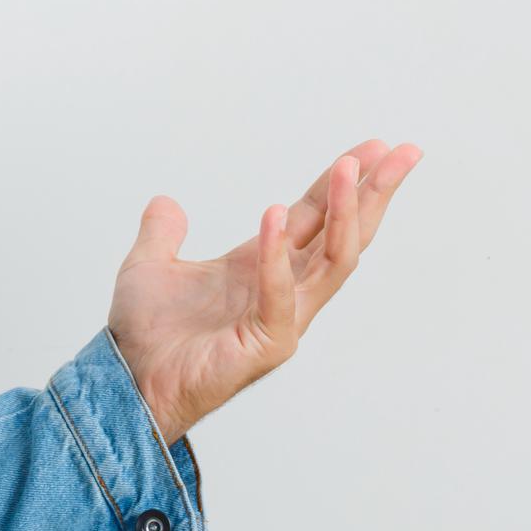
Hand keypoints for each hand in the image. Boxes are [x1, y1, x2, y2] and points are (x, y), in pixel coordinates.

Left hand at [106, 140, 423, 440]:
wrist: (128, 382)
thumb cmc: (145, 337)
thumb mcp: (150, 266)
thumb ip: (163, 234)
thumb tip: (166, 203)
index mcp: (264, 267)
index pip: (318, 217)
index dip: (342, 182)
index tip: (374, 147)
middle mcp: (285, 290)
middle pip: (344, 235)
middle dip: (374, 193)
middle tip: (402, 152)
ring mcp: (283, 318)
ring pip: (333, 261)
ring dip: (343, 212)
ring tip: (348, 169)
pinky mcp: (267, 343)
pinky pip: (280, 293)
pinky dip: (277, 255)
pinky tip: (274, 214)